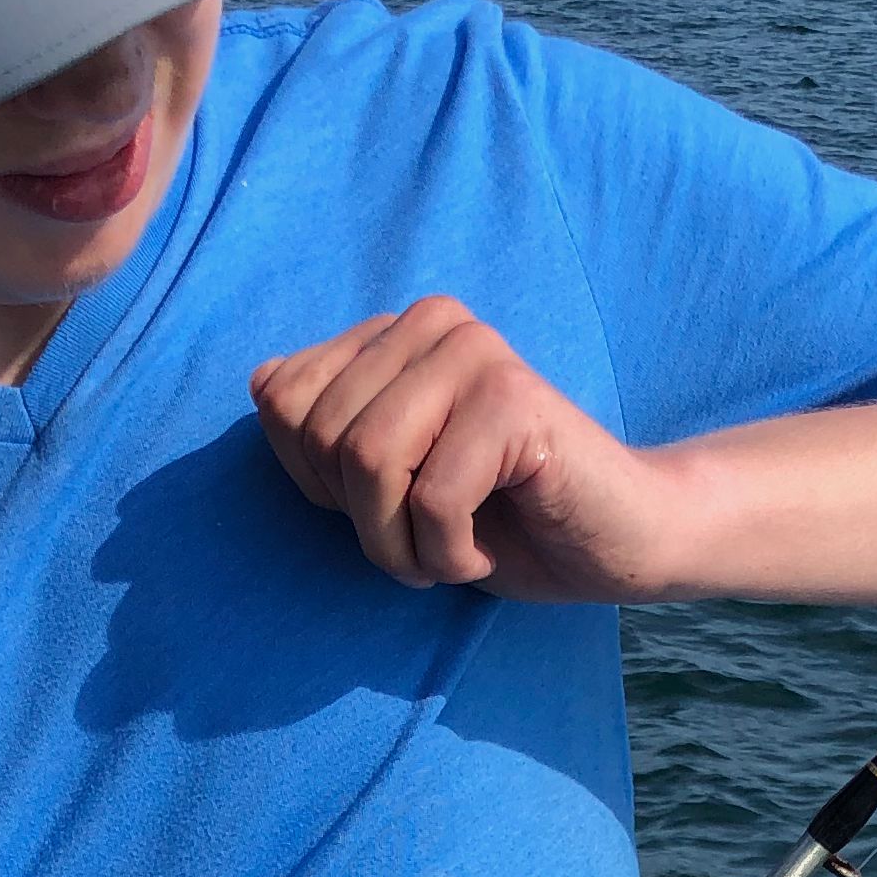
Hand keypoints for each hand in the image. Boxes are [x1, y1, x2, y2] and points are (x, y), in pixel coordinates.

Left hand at [252, 298, 684, 598]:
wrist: (613, 544)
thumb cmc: (497, 521)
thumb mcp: (385, 484)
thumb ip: (322, 434)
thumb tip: (263, 385)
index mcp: (393, 329)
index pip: (281, 400)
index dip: (319, 484)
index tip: (389, 508)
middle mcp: (432, 321)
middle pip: (323, 436)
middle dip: (363, 521)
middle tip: (425, 541)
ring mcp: (476, 352)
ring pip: (368, 463)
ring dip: (401, 546)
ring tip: (449, 553)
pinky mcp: (514, 398)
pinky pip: (432, 498)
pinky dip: (447, 555)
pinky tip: (484, 552)